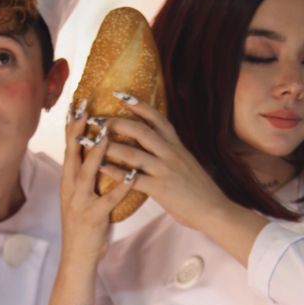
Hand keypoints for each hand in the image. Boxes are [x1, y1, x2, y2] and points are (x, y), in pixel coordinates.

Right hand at [60, 102, 130, 266]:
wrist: (77, 258)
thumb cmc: (84, 225)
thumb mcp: (81, 195)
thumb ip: (86, 174)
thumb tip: (94, 151)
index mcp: (69, 181)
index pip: (70, 147)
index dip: (73, 125)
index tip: (78, 104)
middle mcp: (71, 189)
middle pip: (74, 154)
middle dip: (79, 130)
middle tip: (86, 108)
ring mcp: (80, 203)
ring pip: (88, 173)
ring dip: (97, 153)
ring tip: (107, 134)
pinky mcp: (93, 218)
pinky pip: (109, 200)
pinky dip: (120, 186)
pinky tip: (131, 175)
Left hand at [98, 96, 230, 232]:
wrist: (214, 210)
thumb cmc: (199, 189)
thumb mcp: (186, 162)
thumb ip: (170, 150)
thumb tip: (156, 140)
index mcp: (177, 145)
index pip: (157, 118)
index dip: (139, 105)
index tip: (120, 94)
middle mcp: (171, 153)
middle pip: (141, 131)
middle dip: (116, 123)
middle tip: (96, 120)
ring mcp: (165, 170)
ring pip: (133, 153)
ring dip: (108, 146)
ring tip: (89, 142)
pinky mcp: (160, 189)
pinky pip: (133, 178)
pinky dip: (115, 172)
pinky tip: (100, 168)